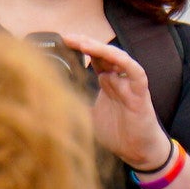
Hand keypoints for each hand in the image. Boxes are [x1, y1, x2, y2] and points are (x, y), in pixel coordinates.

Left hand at [58, 34, 171, 171]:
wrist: (137, 151)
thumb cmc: (116, 133)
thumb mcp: (87, 116)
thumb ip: (74, 105)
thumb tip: (49, 101)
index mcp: (105, 81)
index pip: (92, 58)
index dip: (77, 48)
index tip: (59, 42)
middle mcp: (117, 78)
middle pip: (102, 52)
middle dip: (84, 42)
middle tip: (66, 37)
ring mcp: (129, 83)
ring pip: (117, 57)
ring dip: (101, 48)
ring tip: (83, 43)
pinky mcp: (140, 91)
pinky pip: (135, 71)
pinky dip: (123, 61)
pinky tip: (110, 55)